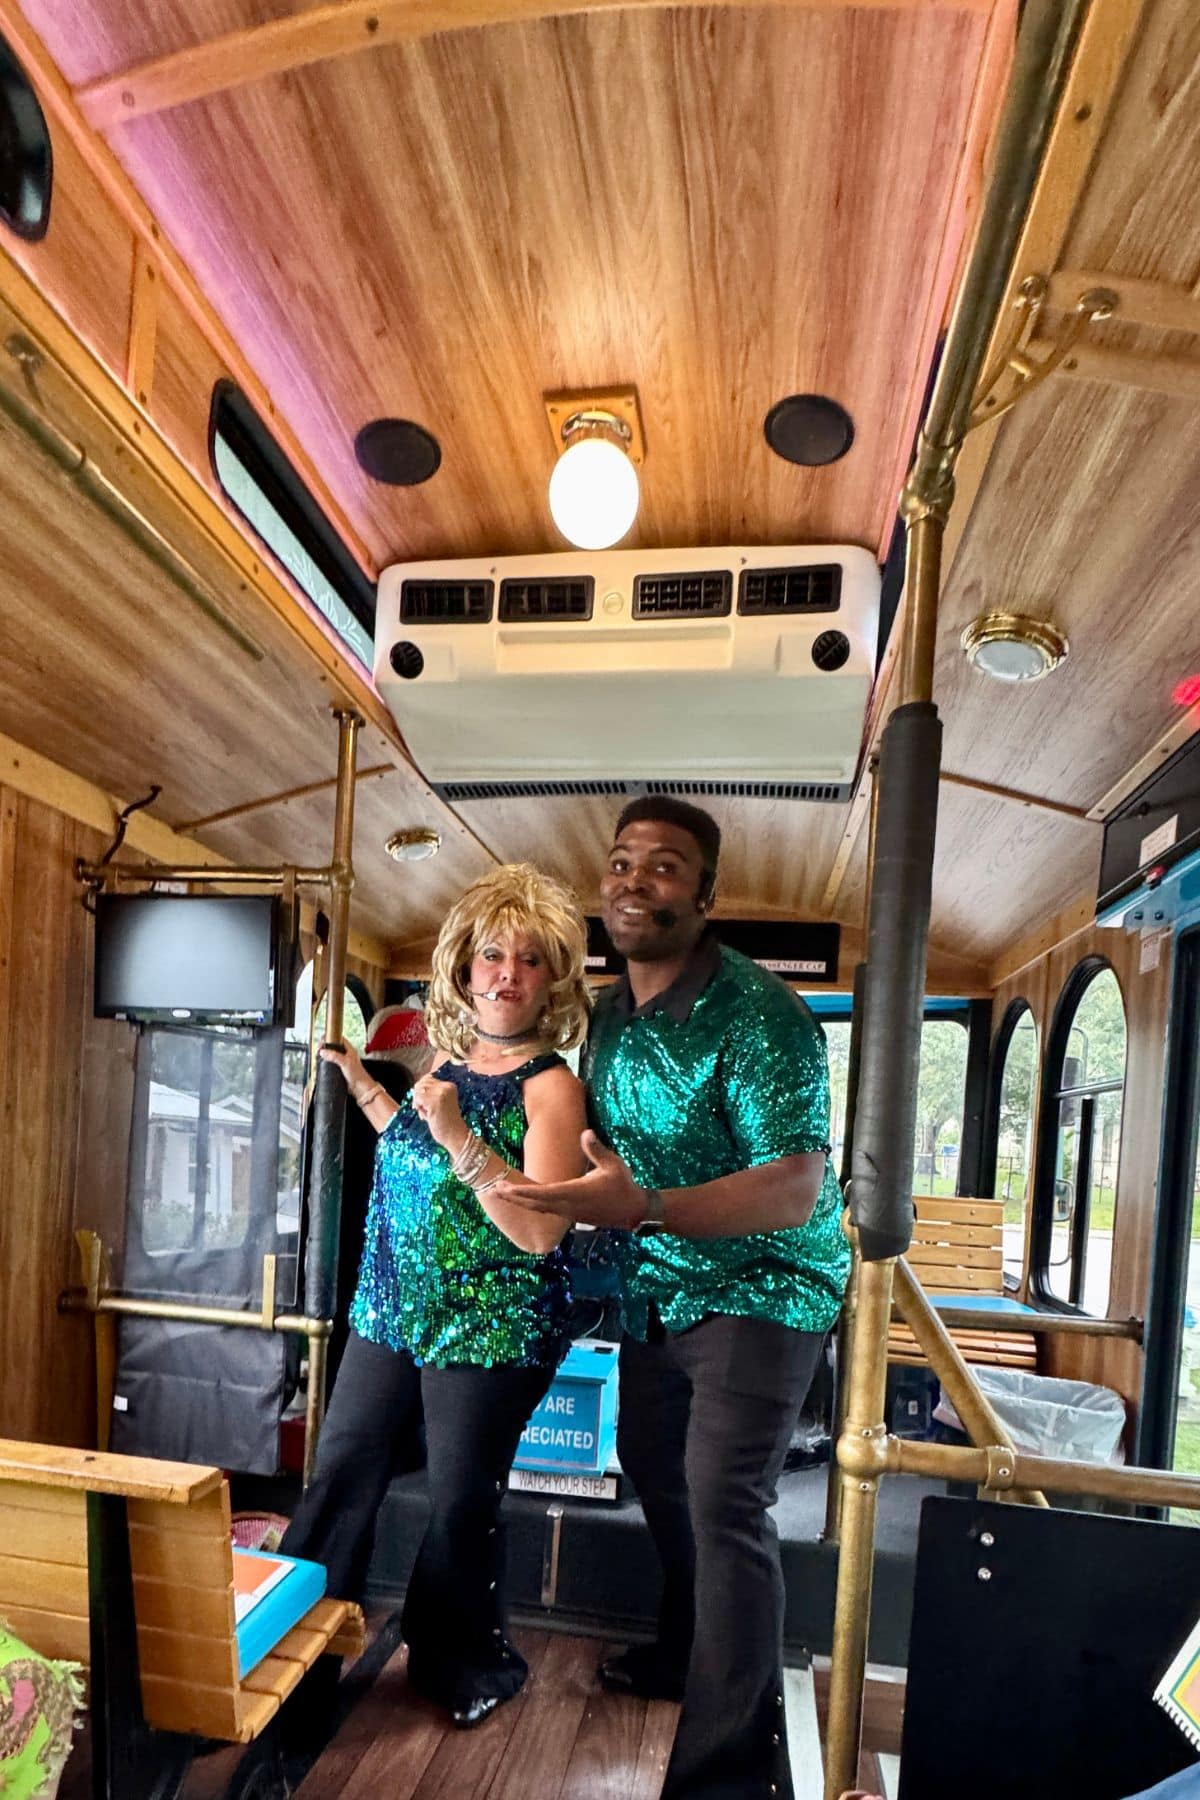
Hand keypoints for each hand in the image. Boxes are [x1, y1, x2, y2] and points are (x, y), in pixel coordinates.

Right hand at [319, 1039, 367, 1096]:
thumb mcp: (345, 1062)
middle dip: (326, 1047)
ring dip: (325, 1056)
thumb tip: (323, 1052)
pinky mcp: (340, 1070)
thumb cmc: (358, 1075)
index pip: (339, 1039)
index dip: (331, 1037)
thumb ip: (334, 1056)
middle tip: (319, 1050)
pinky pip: (331, 1064)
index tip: (323, 1040)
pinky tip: (322, 1065)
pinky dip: (326, 1064)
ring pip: (332, 1056)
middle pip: (334, 1047)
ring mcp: (343, 1063)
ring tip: (319, 1057)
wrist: (360, 1088)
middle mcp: (346, 1055)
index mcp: (349, 1050)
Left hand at [411, 1072, 466, 1152]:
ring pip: (418, 1090)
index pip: (427, 1078)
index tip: (422, 1102)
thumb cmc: (446, 1122)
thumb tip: (415, 1087)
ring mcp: (441, 1093)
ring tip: (426, 1113)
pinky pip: (417, 1099)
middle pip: (421, 1083)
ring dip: (418, 1102)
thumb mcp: (440, 1103)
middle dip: (418, 1096)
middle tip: (422, 1109)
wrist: (455, 1135)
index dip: (421, 1090)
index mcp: (450, 1085)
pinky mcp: (435, 1102)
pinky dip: (418, 1108)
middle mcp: (446, 1086)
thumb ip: (431, 1094)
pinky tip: (426, 1116)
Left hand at [491, 1132, 648, 1229]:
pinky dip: (532, 1206)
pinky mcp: (572, 1215)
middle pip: (535, 1203)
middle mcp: (568, 1206)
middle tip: (494, 1190)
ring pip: (539, 1209)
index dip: (522, 1192)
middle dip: (514, 1198)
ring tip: (503, 1195)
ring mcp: (569, 1212)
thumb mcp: (613, 1164)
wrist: (633, 1210)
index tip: (506, 1188)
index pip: (543, 1193)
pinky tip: (524, 1201)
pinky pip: (547, 1211)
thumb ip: (597, 1150)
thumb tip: (586, 1132)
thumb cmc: (623, 1185)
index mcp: (575, 1193)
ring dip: (520, 1203)